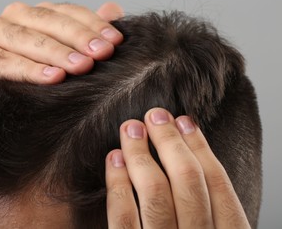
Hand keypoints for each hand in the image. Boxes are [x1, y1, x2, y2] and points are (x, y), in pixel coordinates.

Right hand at [0, 2, 122, 111]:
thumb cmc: (24, 78)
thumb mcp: (59, 56)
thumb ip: (83, 32)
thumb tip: (114, 9)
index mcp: (35, 14)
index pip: (68, 12)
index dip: (94, 25)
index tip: (116, 42)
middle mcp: (13, 18)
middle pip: (50, 22)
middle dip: (79, 38)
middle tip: (103, 54)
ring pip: (29, 39)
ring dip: (57, 53)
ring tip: (82, 66)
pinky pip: (6, 63)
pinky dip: (29, 70)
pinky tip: (52, 77)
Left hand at [105, 108, 249, 228]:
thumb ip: (207, 208)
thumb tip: (187, 154)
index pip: (218, 184)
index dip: (200, 147)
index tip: (184, 121)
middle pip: (188, 180)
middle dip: (170, 141)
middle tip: (154, 115)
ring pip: (155, 194)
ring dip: (140, 153)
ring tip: (130, 128)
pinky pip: (124, 218)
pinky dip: (118, 183)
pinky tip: (114, 159)